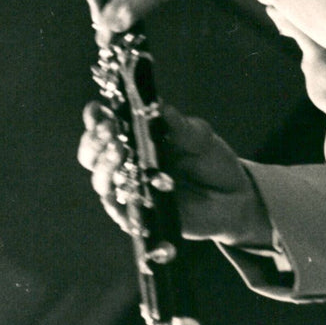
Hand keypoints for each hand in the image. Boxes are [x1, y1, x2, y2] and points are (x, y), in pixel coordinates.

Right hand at [77, 100, 272, 246]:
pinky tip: (117, 191)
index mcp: (134, 138)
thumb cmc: (210, 160)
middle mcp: (126, 165)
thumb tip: (159, 106)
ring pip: (101, 182)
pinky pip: (120, 213)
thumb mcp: (198, 137)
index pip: (103, 126)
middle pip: (92, 155)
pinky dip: (116, 201)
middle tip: (109, 132)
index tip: (96, 110)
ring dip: (105, 167)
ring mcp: (131, 192)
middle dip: (94, 142)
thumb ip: (179, 125)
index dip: (94, 118)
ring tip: (120, 152)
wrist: (233, 196)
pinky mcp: (141, 218)